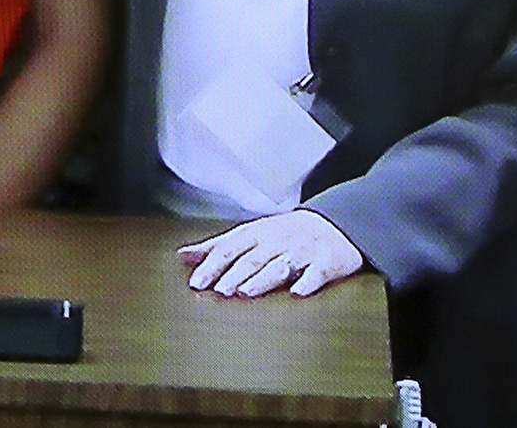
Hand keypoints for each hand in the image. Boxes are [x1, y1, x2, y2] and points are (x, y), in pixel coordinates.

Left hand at [178, 209, 364, 297]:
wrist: (333, 225)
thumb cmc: (283, 234)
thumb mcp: (249, 235)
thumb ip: (216, 247)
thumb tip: (182, 255)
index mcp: (256, 234)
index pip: (230, 248)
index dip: (212, 265)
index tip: (196, 282)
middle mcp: (277, 241)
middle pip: (252, 259)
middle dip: (234, 273)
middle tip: (219, 289)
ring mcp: (302, 251)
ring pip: (280, 265)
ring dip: (262, 278)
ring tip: (245, 291)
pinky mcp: (327, 262)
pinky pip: (317, 273)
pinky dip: (308, 282)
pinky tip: (298, 292)